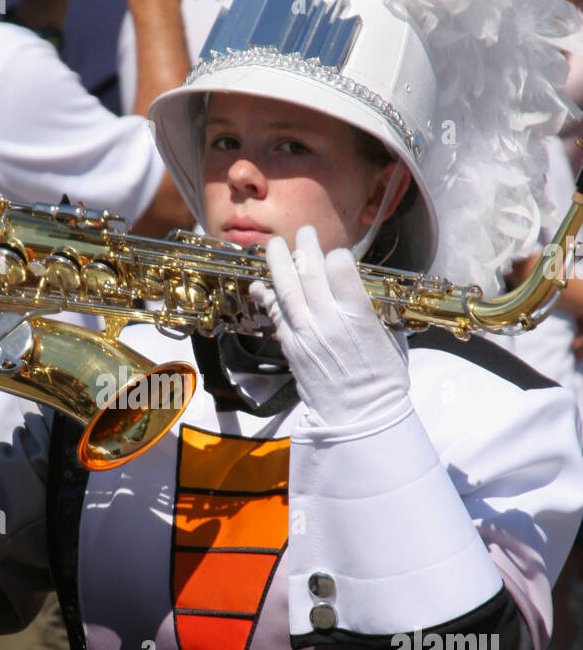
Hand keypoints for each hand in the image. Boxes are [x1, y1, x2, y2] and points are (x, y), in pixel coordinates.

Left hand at [249, 227, 410, 429]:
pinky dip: (266, 297)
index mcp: (359, 315)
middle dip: (305, 247)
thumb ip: (372, 312)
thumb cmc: (383, 381)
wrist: (360, 417)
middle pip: (310, 271)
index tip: (338, 255)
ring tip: (273, 245)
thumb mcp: (390, 339)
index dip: (338, 256)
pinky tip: (261, 285)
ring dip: (278, 263)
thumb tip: (363, 294)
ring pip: (287, 288)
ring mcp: (306, 333)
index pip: (340, 267)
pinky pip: (275, 314)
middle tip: (303, 232)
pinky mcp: (292, 347)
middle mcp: (329, 319)